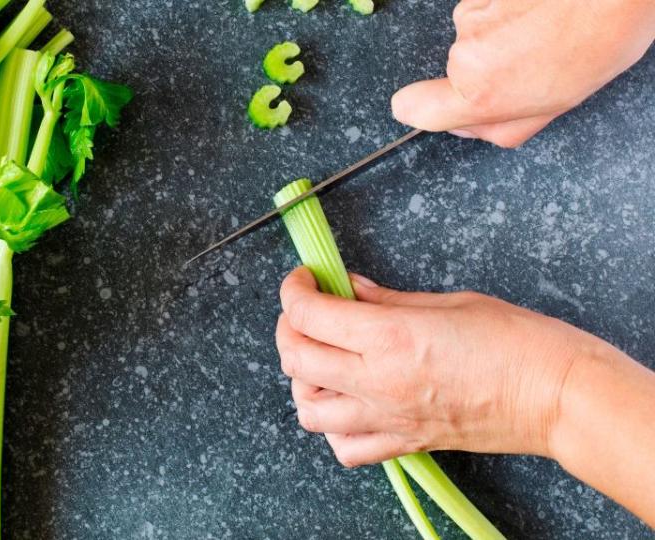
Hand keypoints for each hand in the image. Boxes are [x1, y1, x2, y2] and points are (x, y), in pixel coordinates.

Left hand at [275, 267, 623, 466]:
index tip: (303, 279)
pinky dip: (331, 427)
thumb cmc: (518, 343)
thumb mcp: (447, 302)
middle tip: (305, 309)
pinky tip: (345, 403)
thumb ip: (385, 299)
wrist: (557, 397)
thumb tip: (348, 289)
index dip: (294, 290)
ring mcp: (388, 418)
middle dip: (289, 327)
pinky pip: (344, 448)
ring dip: (302, 380)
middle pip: (296, 359)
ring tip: (321, 357)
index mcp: (390, 337)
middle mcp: (379, 381)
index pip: (308, 315)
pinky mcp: (403, 444)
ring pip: (307, 410)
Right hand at [392, 0, 654, 147]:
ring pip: (473, 39)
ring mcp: (471, 18)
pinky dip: (505, 12)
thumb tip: (468, 126)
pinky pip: (483, 10)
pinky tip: (538, 11)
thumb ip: (502, 127)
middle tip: (531, 63)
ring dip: (502, 38)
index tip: (421, 106)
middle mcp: (467, 56)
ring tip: (543, 31)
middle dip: (486, 70)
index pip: (416, 110)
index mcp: (481, 95)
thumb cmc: (598, 40)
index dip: (416, 109)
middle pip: (456, 72)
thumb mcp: (555, 106)